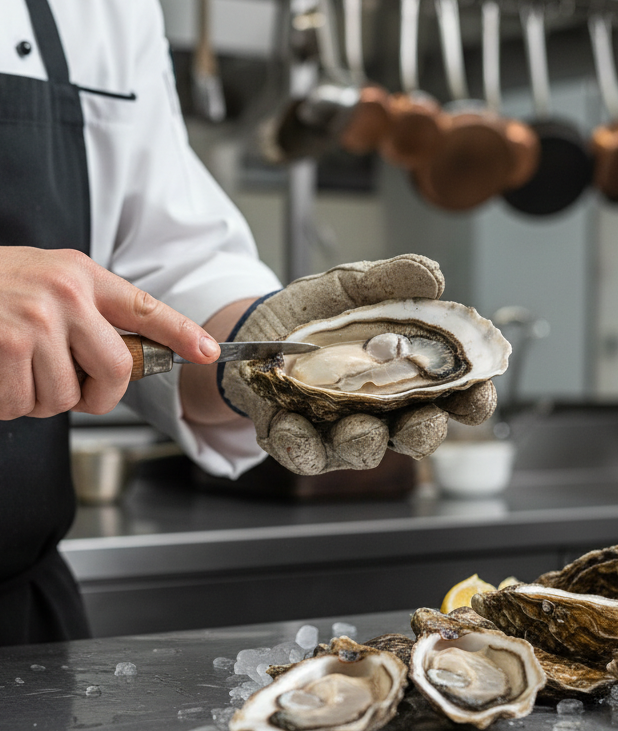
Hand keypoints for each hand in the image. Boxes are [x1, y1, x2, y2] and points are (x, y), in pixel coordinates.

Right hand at [0, 238, 219, 419]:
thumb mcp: (35, 279)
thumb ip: (76, 310)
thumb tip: (105, 358)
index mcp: (78, 274)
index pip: (143, 306)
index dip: (179, 333)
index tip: (205, 352)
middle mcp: (68, 293)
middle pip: (115, 370)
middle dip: (94, 396)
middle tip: (64, 392)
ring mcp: (41, 320)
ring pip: (66, 396)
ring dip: (34, 400)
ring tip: (4, 374)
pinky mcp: (11, 348)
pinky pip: (25, 406)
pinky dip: (2, 406)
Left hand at [221, 254, 496, 474]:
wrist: (255, 325)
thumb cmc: (314, 311)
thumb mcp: (350, 287)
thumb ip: (389, 281)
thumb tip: (433, 276)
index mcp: (407, 375)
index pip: (454, 397)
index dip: (472, 401)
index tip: (476, 395)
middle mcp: (381, 410)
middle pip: (415, 434)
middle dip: (423, 433)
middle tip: (421, 421)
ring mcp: (339, 430)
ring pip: (362, 451)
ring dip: (363, 443)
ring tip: (356, 427)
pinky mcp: (296, 439)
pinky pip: (302, 454)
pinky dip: (297, 443)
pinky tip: (289, 425)